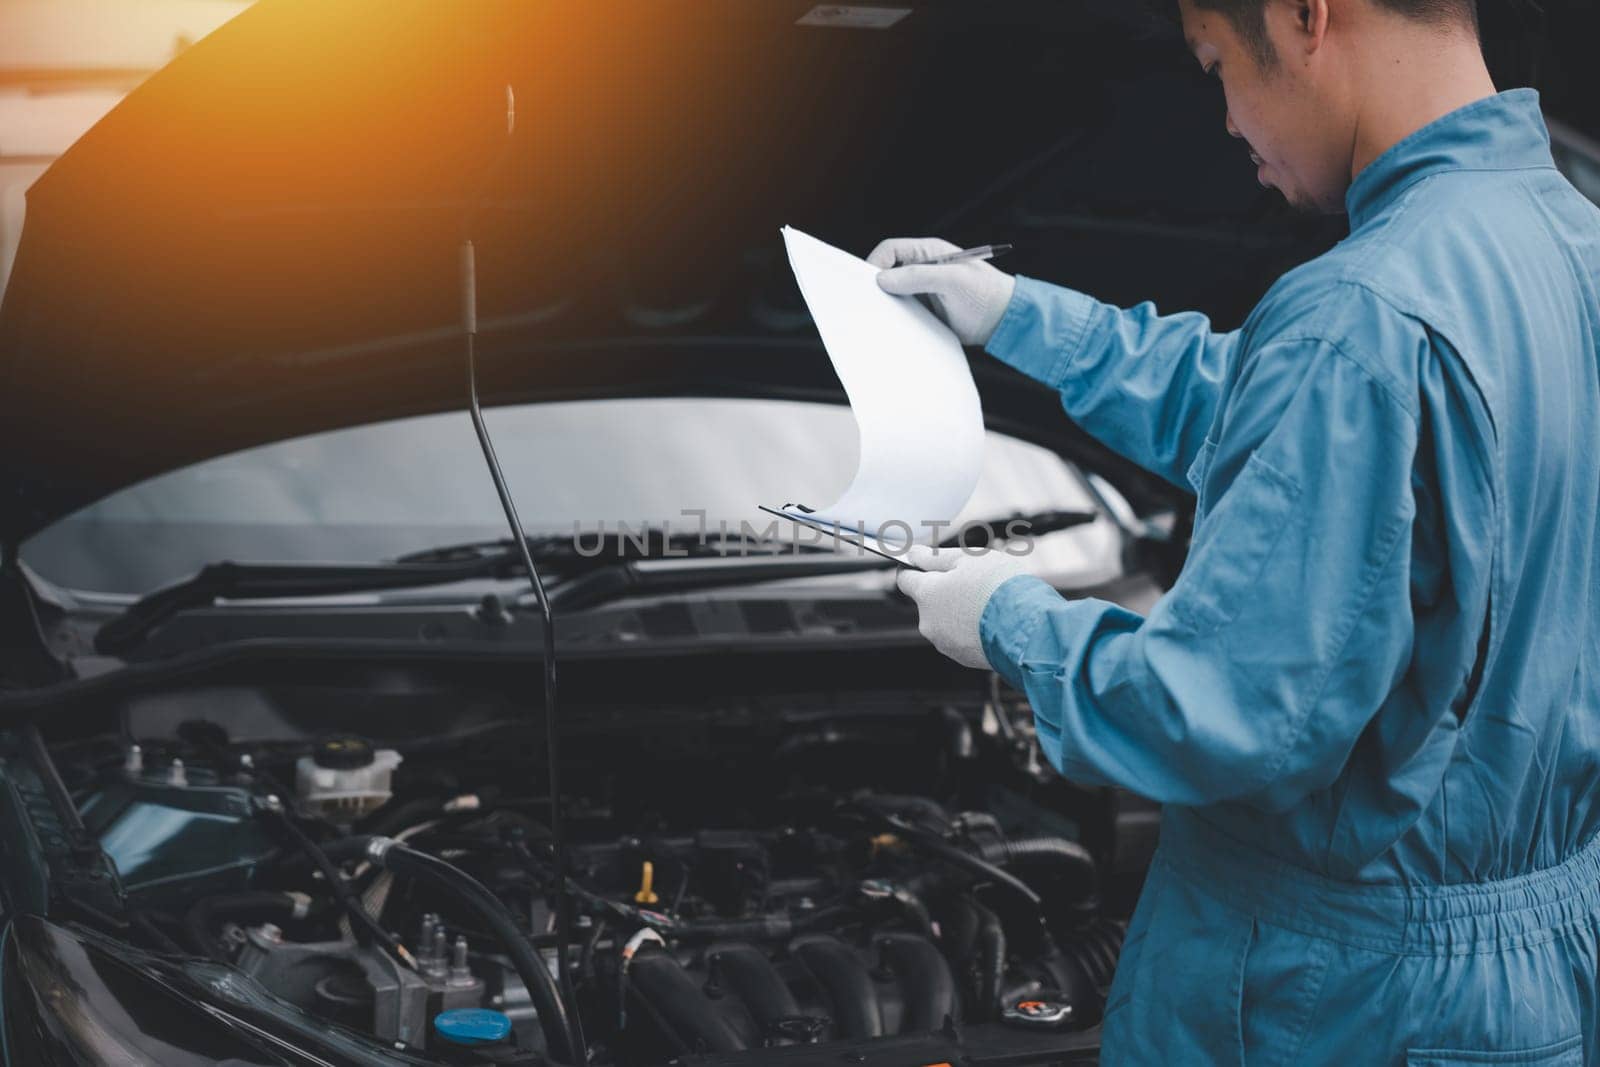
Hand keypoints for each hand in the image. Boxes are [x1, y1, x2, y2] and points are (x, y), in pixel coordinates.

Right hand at [868, 237, 1016, 346]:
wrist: (1004, 322)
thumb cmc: (986, 294)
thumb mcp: (952, 281)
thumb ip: (918, 277)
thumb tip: (882, 279)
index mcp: (929, 253)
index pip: (890, 250)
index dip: (875, 262)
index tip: (867, 283)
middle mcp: (923, 269)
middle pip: (887, 272)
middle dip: (876, 285)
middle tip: (869, 302)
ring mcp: (923, 291)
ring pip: (893, 294)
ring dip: (886, 304)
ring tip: (881, 317)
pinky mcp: (925, 311)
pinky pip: (903, 312)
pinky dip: (895, 318)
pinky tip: (895, 327)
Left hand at [896, 545, 1030, 668]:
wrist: (1028, 628)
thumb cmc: (999, 587)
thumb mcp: (968, 559)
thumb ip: (936, 557)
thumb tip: (914, 554)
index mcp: (926, 594)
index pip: (904, 579)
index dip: (914, 568)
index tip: (926, 563)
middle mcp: (928, 622)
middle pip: (928, 601)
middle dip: (945, 591)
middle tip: (973, 581)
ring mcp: (944, 643)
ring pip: (945, 620)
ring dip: (959, 610)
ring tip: (988, 603)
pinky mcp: (962, 658)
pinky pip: (960, 637)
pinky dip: (971, 628)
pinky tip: (991, 621)